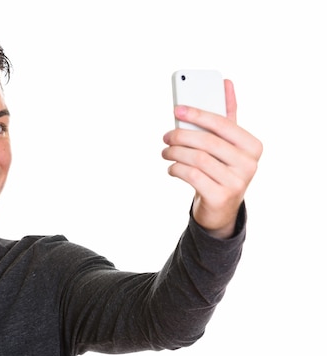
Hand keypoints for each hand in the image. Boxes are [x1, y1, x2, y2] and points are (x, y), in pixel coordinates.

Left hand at [162, 80, 262, 238]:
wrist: (220, 209)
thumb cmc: (221, 168)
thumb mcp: (227, 144)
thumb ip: (226, 116)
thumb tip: (225, 83)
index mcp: (253, 145)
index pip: (223, 124)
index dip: (198, 114)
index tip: (177, 109)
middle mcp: (249, 164)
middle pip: (207, 142)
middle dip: (181, 136)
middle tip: (166, 137)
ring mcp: (237, 182)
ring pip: (197, 159)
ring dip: (175, 153)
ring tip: (166, 152)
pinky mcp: (221, 197)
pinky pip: (191, 175)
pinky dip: (176, 169)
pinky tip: (172, 168)